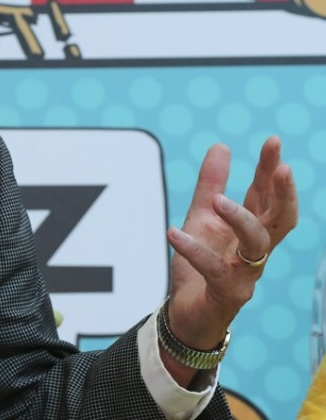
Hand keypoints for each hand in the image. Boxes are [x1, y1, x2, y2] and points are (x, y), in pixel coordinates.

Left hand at [164, 137, 297, 369]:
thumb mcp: (200, 219)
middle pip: (281, 219)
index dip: (271, 170)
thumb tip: (222, 146)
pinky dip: (194, 251)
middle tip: (281, 167)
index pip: (267, 196)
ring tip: (217, 200)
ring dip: (241, 218)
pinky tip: (174, 234)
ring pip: (258, 244)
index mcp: (249, 230)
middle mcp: (255, 251)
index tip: (273, 142)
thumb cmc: (199, 267)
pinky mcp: (227, 293)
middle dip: (283, 192)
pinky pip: (215, 270)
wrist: (186, 315)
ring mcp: (246, 273)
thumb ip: (210, 185)